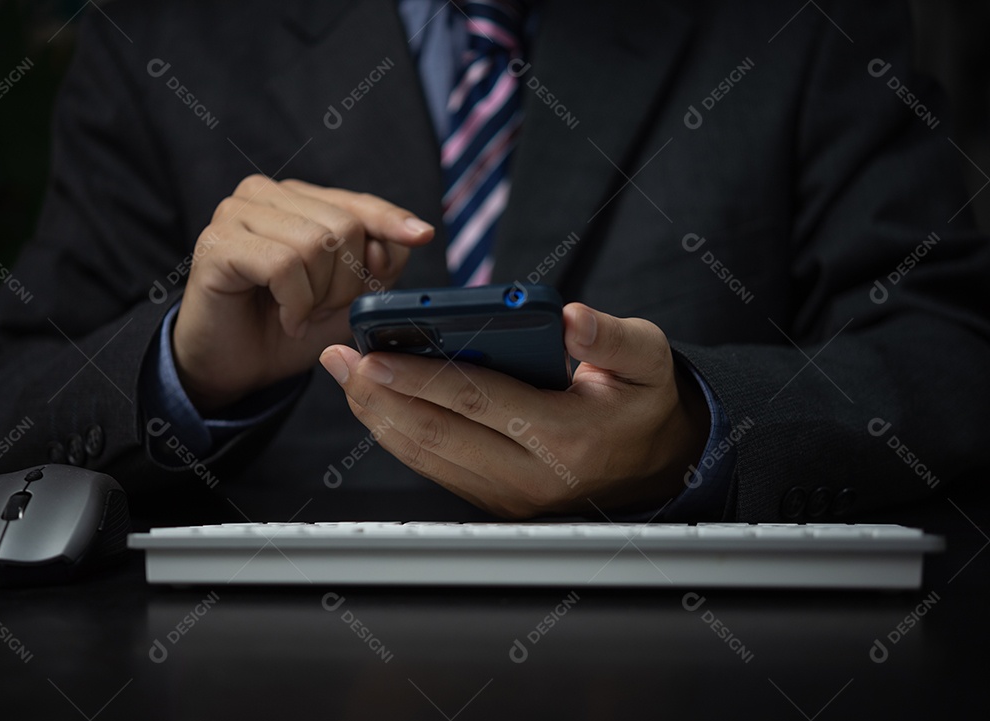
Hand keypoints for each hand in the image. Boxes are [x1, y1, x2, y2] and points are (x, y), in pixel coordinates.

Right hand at [173, 176, 433, 412]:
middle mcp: (265, 194)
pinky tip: (286, 319)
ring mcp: (236, 212)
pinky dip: (295, 302)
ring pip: (315, 243)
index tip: (422, 235)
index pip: (357, 202)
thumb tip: (405, 239)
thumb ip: (378, 265)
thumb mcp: (348, 298)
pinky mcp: (217, 242)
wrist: (233, 367)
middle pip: (343, 226)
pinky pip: (283, 265)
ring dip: (319, 296)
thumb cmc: (287, 326)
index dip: (390, 220)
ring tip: (301, 315)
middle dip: (345, 283)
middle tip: (321, 310)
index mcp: (299, 199)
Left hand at [318, 303, 710, 517]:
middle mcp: (532, 475)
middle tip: (342, 360)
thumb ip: (611, 337)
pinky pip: (434, 466)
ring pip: (427, 456)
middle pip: (438, 434)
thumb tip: (570, 317)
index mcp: (567, 435)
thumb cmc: (642, 402)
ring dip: (379, 416)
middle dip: (380, 396)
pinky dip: (398, 433)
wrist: (654, 463)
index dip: (422, 378)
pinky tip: (377, 402)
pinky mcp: (495, 498)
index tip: (376, 355)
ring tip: (347, 375)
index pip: (480, 402)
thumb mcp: (647, 360)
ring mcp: (509, 494)